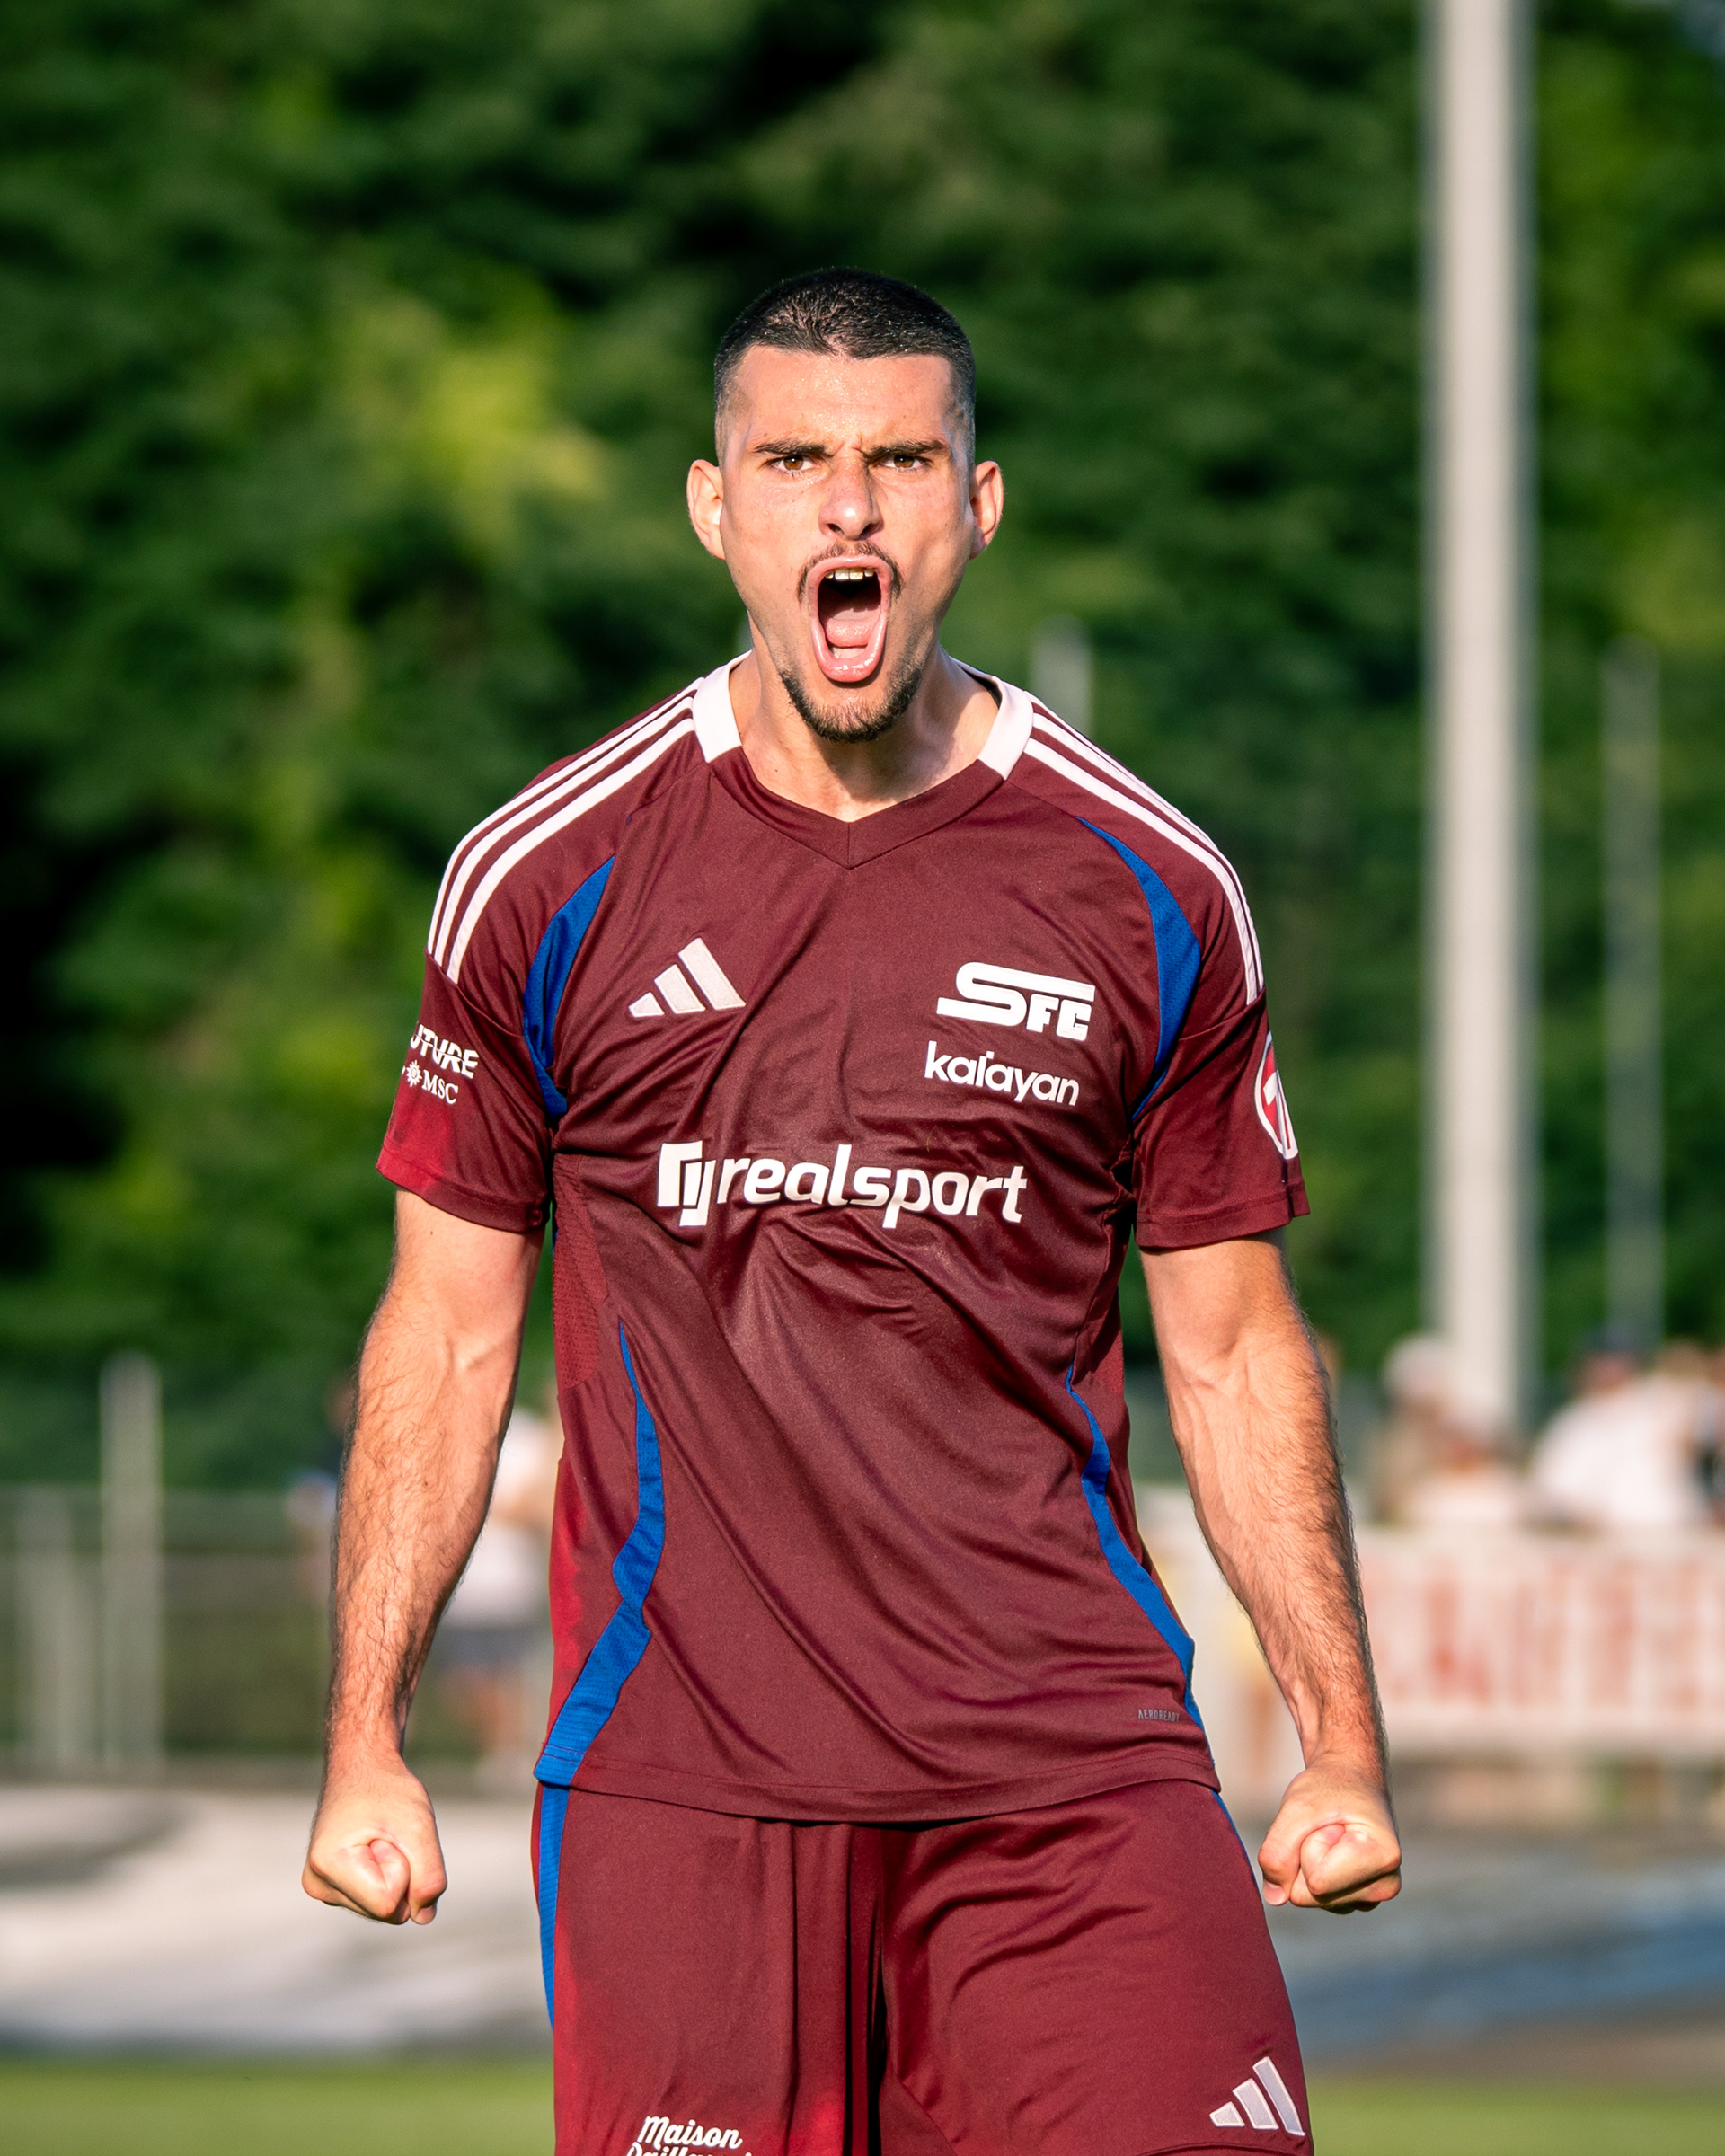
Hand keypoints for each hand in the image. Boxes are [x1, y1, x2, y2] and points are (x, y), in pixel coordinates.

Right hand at [303, 1752, 447, 1924]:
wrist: (360, 1768)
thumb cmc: (388, 1789)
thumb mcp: (418, 1824)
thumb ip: (429, 1874)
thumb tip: (424, 1917)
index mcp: (327, 1866)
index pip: (388, 1904)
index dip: (405, 1869)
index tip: (389, 1835)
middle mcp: (317, 1885)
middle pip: (386, 1911)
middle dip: (401, 1874)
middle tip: (386, 1835)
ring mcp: (323, 1889)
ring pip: (384, 1910)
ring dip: (395, 1874)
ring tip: (379, 1839)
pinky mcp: (334, 1889)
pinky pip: (378, 1902)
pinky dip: (387, 1877)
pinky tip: (373, 1849)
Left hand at [1257, 1757, 1400, 1913]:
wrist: (1351, 1779)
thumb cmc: (1329, 1787)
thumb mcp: (1297, 1806)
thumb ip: (1278, 1850)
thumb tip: (1274, 1897)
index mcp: (1383, 1859)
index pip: (1316, 1881)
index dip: (1307, 1846)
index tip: (1328, 1821)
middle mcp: (1385, 1886)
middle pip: (1310, 1896)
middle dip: (1303, 1857)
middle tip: (1326, 1826)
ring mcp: (1372, 1898)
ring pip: (1310, 1899)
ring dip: (1306, 1864)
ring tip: (1331, 1835)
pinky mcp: (1356, 1901)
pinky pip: (1313, 1899)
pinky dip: (1311, 1873)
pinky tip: (1331, 1851)